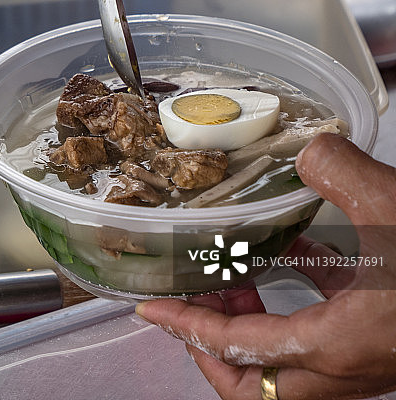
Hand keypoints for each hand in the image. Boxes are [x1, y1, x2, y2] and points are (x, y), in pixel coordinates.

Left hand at [135, 132, 395, 398]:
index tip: (151, 307)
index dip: (188, 328)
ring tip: (237, 272)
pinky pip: (325, 329)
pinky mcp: (384, 339)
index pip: (238, 349)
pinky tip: (301, 253)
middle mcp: (348, 368)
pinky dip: (300, 299)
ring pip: (289, 366)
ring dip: (253, 324)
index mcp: (339, 346)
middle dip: (214, 353)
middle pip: (257, 390)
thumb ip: (346, 174)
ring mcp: (368, 360)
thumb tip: (311, 148)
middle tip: (195, 303)